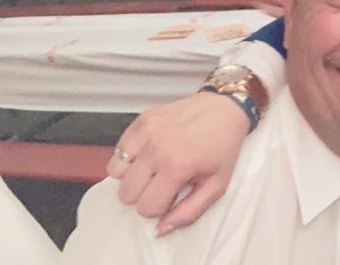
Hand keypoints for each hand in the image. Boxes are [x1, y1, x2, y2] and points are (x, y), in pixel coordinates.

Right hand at [108, 92, 250, 235]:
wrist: (224, 109)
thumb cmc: (222, 147)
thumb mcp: (217, 185)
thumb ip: (189, 212)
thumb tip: (160, 229)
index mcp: (176, 167)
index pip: (146, 208)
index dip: (159, 208)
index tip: (172, 195)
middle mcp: (156, 149)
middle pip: (126, 194)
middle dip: (143, 195)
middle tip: (163, 183)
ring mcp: (145, 133)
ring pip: (115, 173)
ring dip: (132, 176)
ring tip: (153, 169)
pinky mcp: (141, 121)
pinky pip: (118, 150)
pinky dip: (128, 157)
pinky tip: (149, 154)